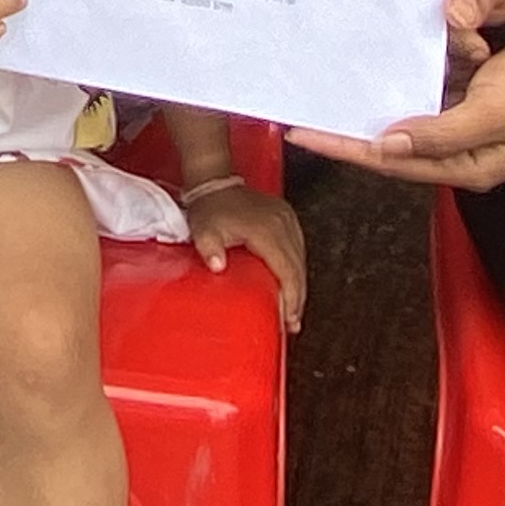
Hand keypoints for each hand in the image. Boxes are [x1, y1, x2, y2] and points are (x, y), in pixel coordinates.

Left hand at [182, 181, 307, 330]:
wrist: (213, 182)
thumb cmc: (209, 209)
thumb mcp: (203, 230)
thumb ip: (209, 248)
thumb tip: (217, 266)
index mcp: (267, 230)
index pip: (287, 270)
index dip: (291, 297)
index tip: (289, 319)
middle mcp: (282, 224)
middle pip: (298, 268)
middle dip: (297, 298)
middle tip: (292, 323)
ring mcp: (287, 219)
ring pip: (301, 259)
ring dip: (299, 285)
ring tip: (293, 310)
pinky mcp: (287, 217)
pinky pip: (298, 248)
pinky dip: (296, 268)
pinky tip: (291, 284)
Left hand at [289, 18, 504, 191]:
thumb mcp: (493, 111)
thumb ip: (441, 133)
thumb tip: (390, 146)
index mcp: (469, 167)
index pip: (393, 162)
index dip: (347, 149)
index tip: (305, 135)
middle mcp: (462, 151)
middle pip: (392, 146)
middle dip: (348, 134)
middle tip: (302, 117)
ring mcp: (466, 124)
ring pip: (405, 120)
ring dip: (369, 108)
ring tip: (326, 94)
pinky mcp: (470, 97)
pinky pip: (423, 95)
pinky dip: (397, 85)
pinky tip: (370, 71)